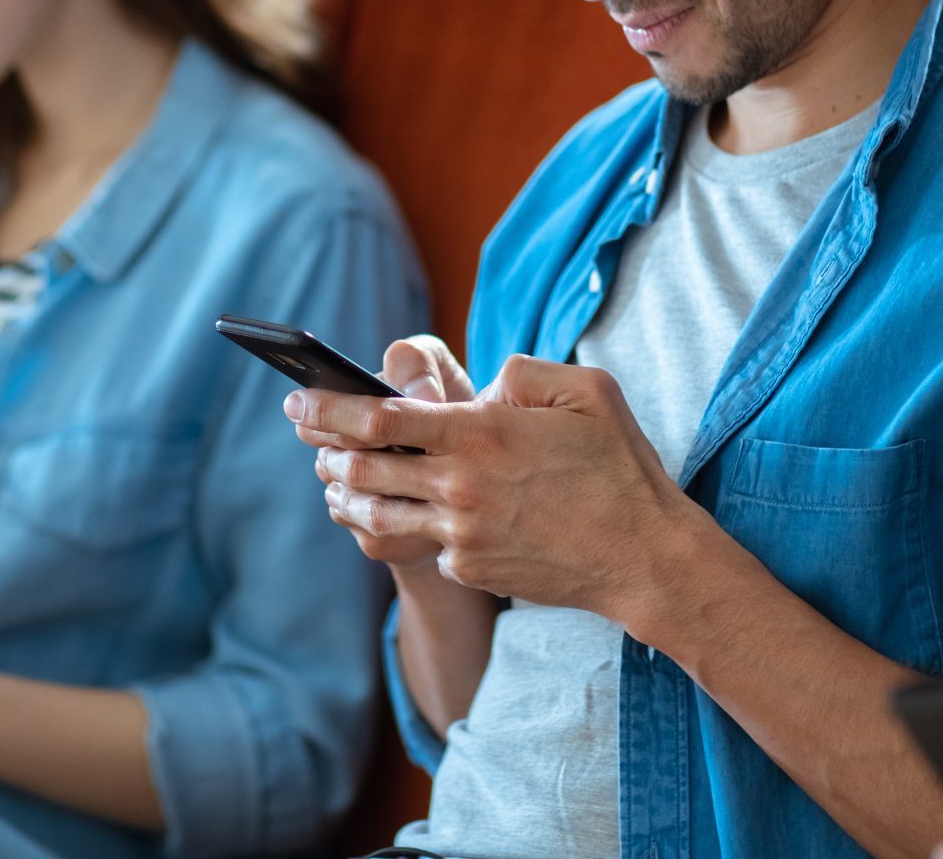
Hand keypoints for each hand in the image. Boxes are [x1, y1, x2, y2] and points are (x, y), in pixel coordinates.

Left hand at [290, 350, 710, 621]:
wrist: (644, 557)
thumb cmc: (619, 467)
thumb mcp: (585, 391)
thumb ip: (522, 373)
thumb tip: (481, 387)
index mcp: (481, 434)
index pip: (380, 418)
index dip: (329, 408)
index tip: (298, 398)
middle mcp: (460, 486)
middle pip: (362, 470)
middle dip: (324, 450)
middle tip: (307, 437)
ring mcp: (460, 534)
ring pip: (375, 515)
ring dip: (346, 495)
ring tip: (335, 479)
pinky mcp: (467, 569)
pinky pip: (422, 542)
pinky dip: (403, 525)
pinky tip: (397, 514)